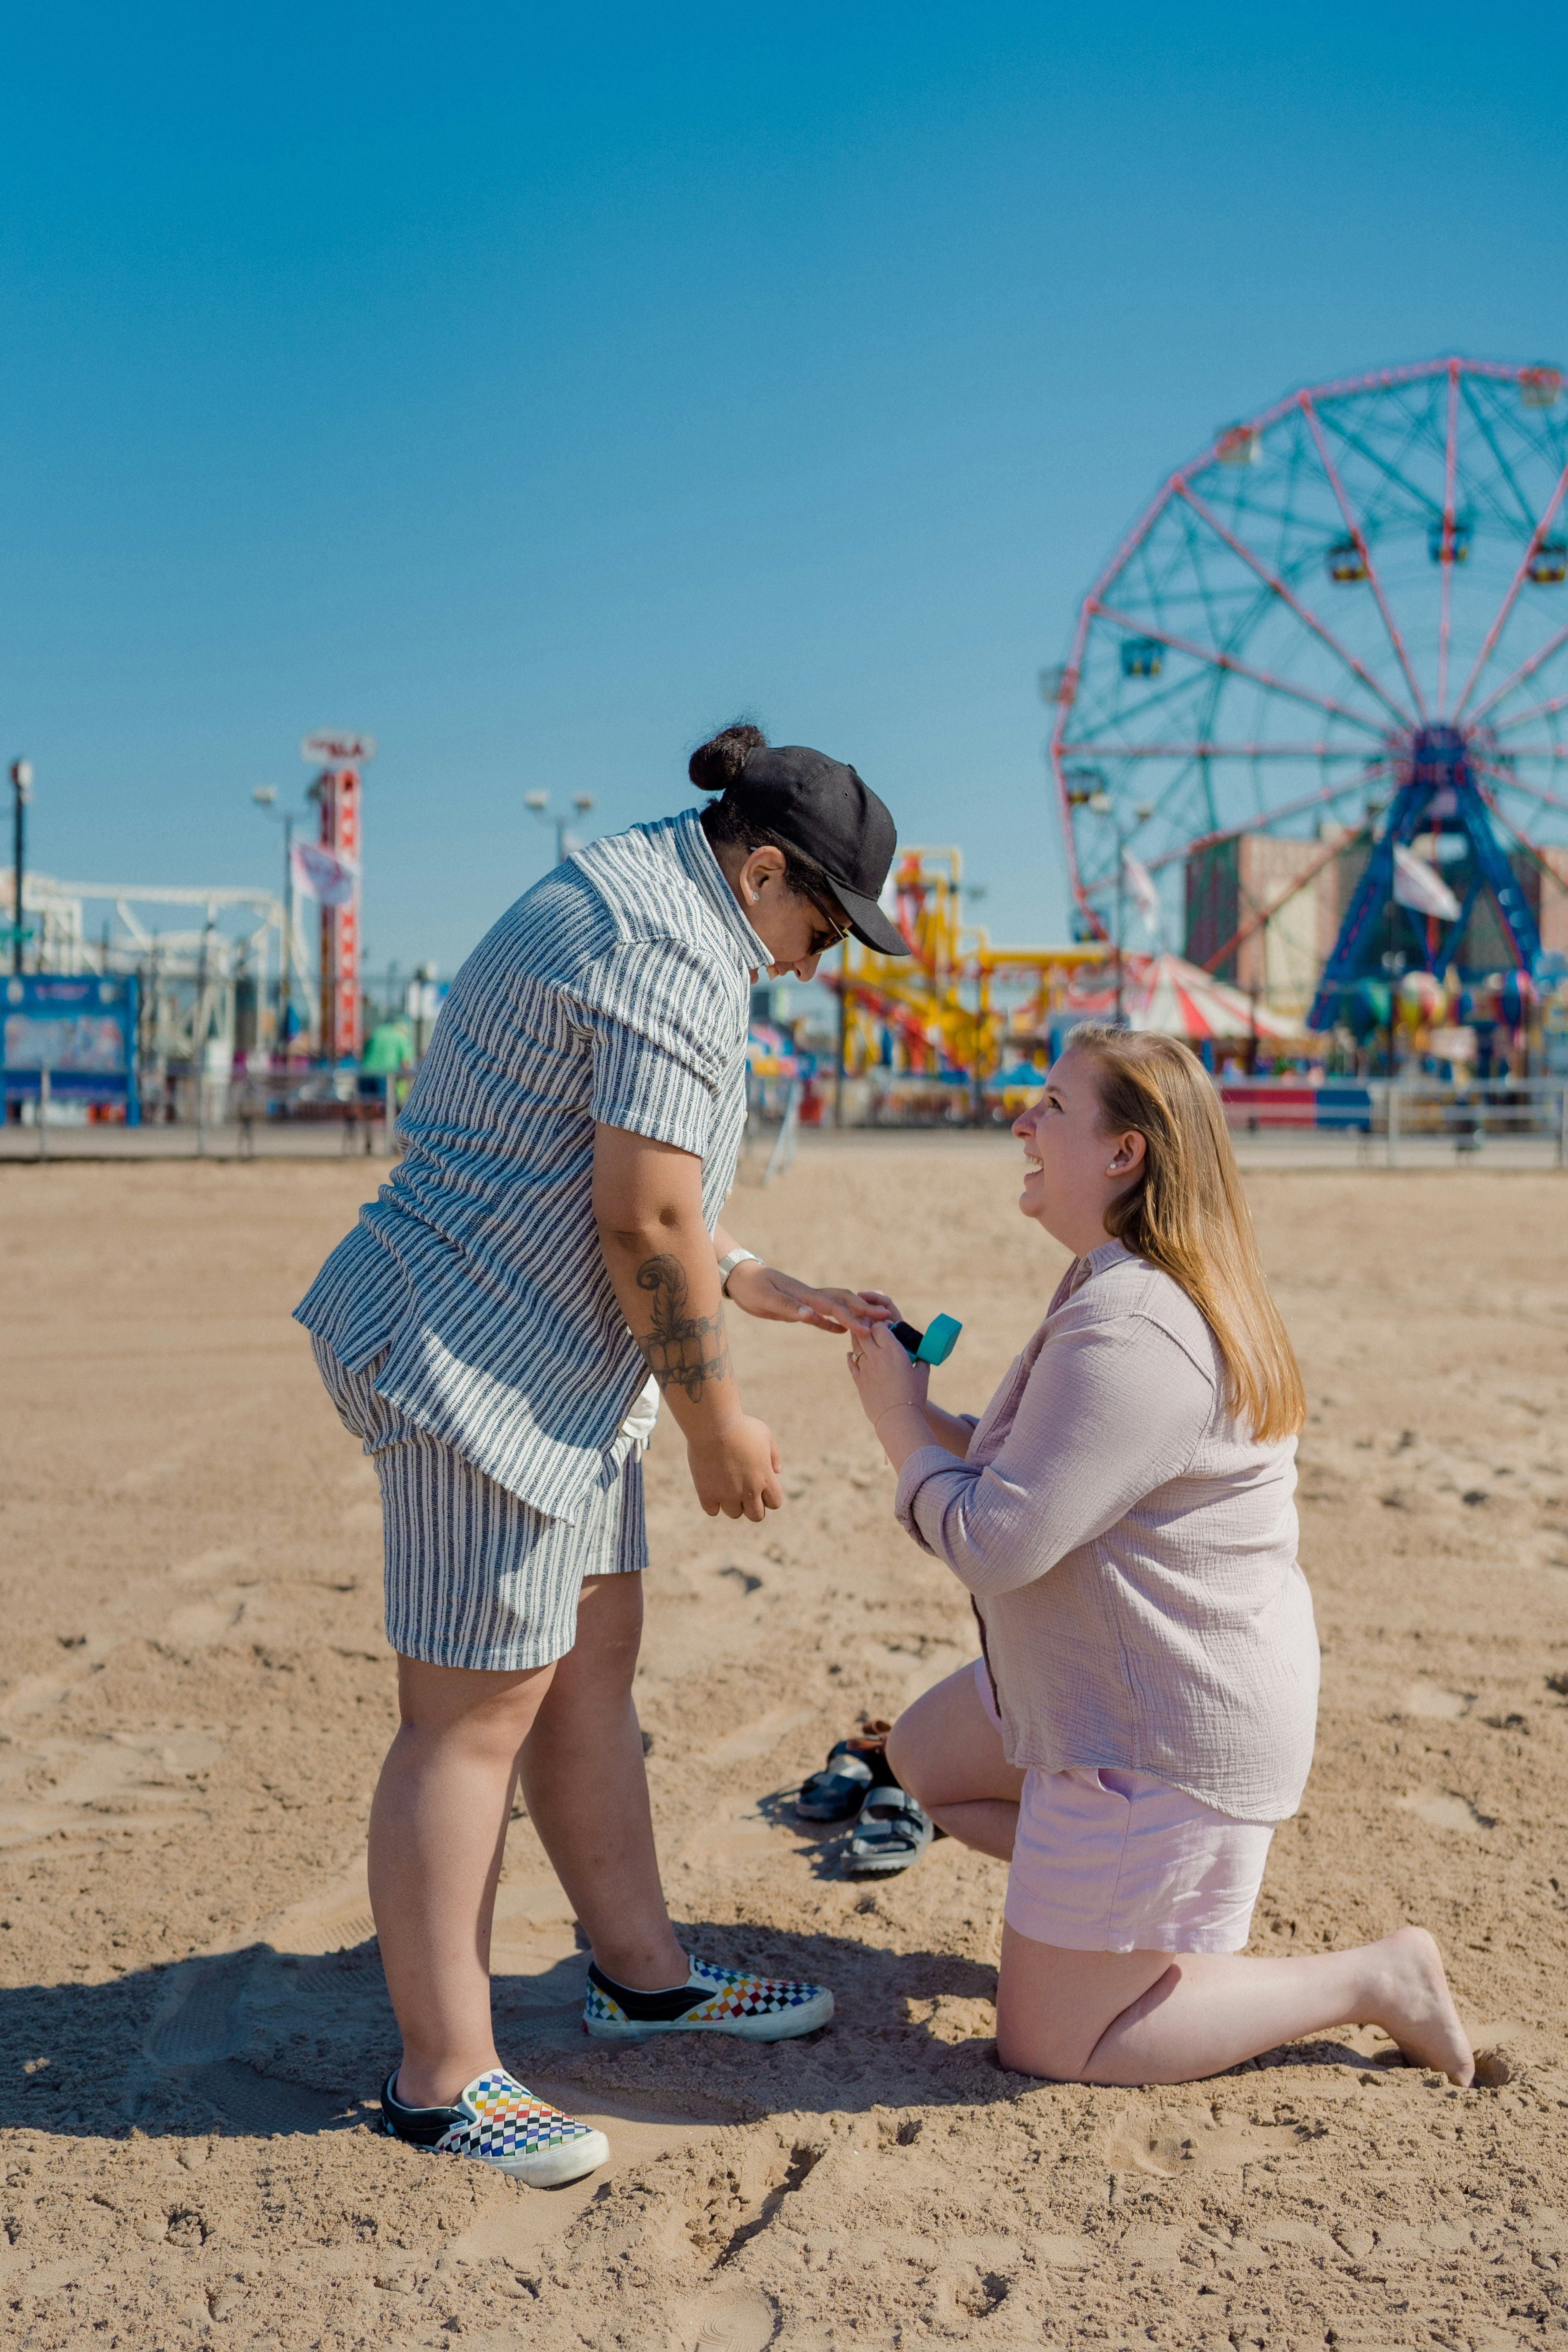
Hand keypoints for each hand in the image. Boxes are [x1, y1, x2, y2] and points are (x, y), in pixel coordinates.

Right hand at [686, 1414, 783, 1521]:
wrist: (713, 1424)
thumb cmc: (741, 1426)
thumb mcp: (765, 1434)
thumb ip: (774, 1455)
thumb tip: (776, 1471)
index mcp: (765, 1479)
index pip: (775, 1503)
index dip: (769, 1497)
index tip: (761, 1485)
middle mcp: (748, 1491)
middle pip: (756, 1516)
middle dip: (752, 1506)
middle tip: (744, 1491)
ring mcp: (726, 1494)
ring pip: (734, 1513)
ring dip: (732, 1503)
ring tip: (726, 1485)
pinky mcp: (706, 1493)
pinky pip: (712, 1511)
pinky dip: (713, 1503)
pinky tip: (712, 1487)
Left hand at [724, 1261, 896, 1338]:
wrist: (739, 1278)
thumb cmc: (752, 1287)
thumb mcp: (767, 1299)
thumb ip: (789, 1307)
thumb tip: (810, 1314)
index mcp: (805, 1295)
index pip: (835, 1307)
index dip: (853, 1318)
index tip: (869, 1329)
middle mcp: (810, 1296)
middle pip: (844, 1302)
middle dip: (865, 1310)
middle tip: (887, 1319)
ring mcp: (806, 1301)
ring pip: (837, 1306)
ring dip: (855, 1313)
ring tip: (873, 1322)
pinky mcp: (799, 1308)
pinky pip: (822, 1315)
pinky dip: (834, 1322)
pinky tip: (841, 1330)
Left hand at [846, 1317, 926, 1427]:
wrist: (897, 1418)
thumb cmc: (913, 1395)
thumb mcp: (922, 1374)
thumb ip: (921, 1361)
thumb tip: (923, 1356)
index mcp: (892, 1350)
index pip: (879, 1327)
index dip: (880, 1323)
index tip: (886, 1325)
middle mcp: (876, 1356)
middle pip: (864, 1333)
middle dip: (865, 1326)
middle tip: (868, 1326)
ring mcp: (865, 1368)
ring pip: (856, 1346)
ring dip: (857, 1338)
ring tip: (860, 1335)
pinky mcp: (859, 1380)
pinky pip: (851, 1363)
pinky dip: (851, 1356)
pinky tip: (852, 1354)